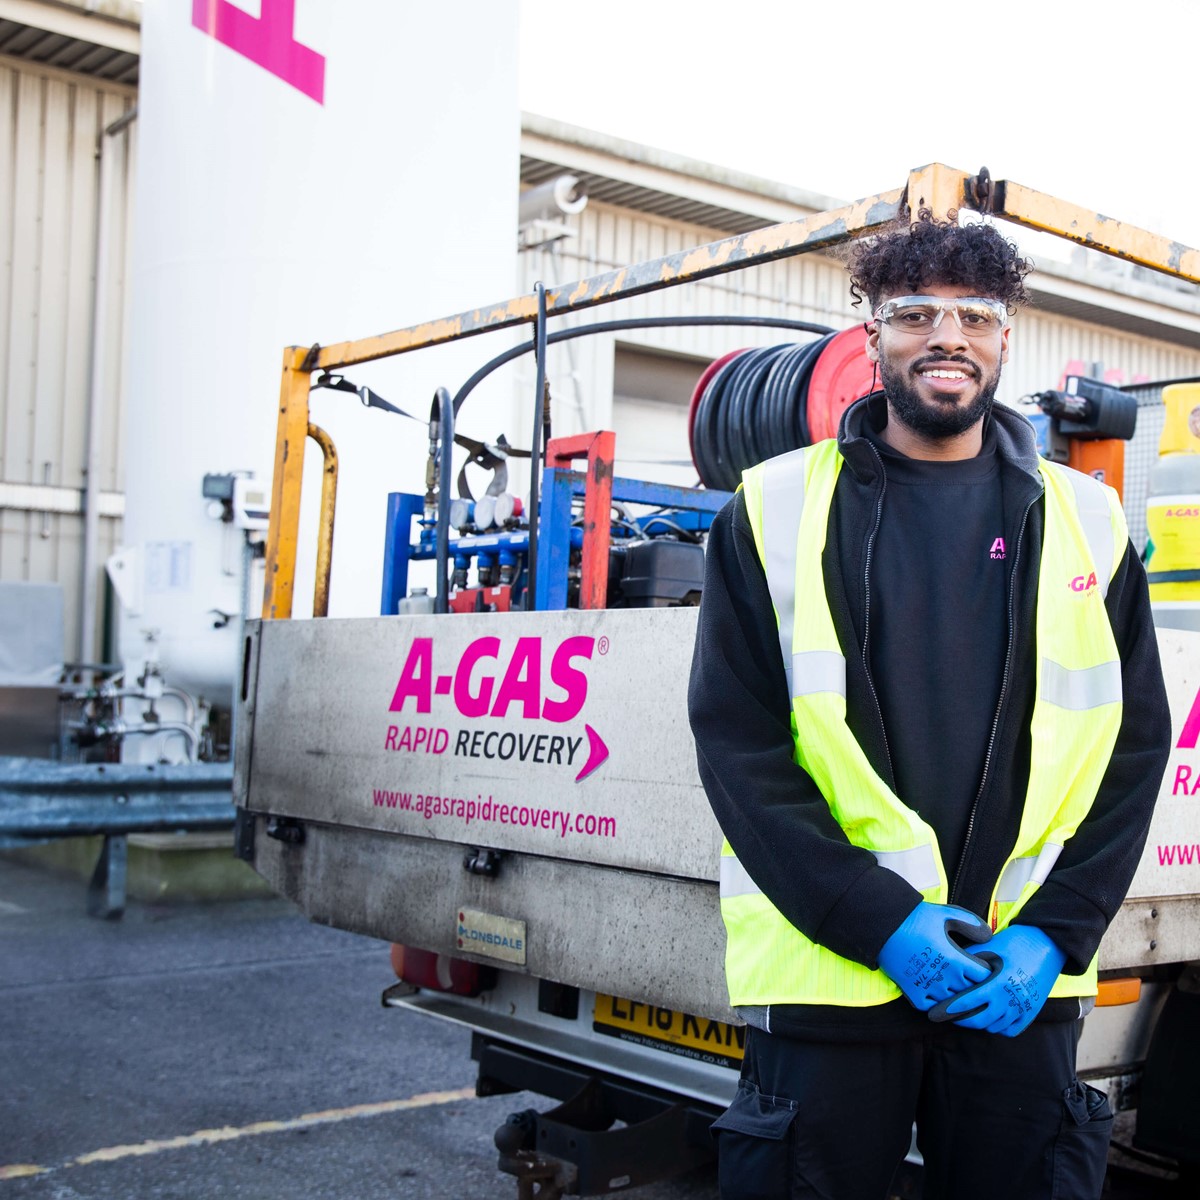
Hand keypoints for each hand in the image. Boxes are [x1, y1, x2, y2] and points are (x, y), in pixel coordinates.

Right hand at [877, 901, 992, 1010]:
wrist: (884, 925)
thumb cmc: (916, 918)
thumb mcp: (947, 914)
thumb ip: (971, 924)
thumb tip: (990, 936)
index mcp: (957, 961)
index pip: (984, 977)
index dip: (987, 972)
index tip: (984, 967)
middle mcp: (946, 979)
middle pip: (971, 992)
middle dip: (975, 986)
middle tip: (975, 980)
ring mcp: (929, 988)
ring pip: (953, 1002)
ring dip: (957, 996)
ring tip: (959, 989)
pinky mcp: (914, 993)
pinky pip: (932, 1007)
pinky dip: (937, 1003)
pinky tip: (939, 994)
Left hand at [940, 925, 1065, 1035]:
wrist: (1046, 944)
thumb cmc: (1013, 942)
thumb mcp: (987, 948)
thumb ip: (968, 962)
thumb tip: (948, 970)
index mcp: (997, 984)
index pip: (967, 1003)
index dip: (948, 1010)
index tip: (933, 1013)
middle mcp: (1010, 1000)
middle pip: (979, 1021)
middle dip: (960, 1019)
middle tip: (947, 1015)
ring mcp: (1023, 1009)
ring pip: (994, 1027)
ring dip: (979, 1023)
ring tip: (967, 1014)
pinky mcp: (1032, 1012)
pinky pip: (1011, 1030)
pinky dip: (998, 1027)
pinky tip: (989, 1018)